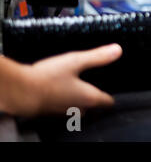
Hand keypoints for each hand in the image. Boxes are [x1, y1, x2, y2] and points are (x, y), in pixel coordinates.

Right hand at [1, 44, 121, 116]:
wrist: (20, 91)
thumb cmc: (48, 78)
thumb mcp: (76, 61)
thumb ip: (97, 57)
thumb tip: (117, 50)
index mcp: (89, 98)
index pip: (107, 102)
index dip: (110, 96)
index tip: (112, 90)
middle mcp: (78, 108)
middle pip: (92, 105)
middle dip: (95, 97)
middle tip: (95, 87)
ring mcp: (63, 111)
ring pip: (77, 107)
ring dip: (78, 98)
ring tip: (76, 86)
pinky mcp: (49, 110)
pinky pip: (62, 106)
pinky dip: (64, 98)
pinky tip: (58, 88)